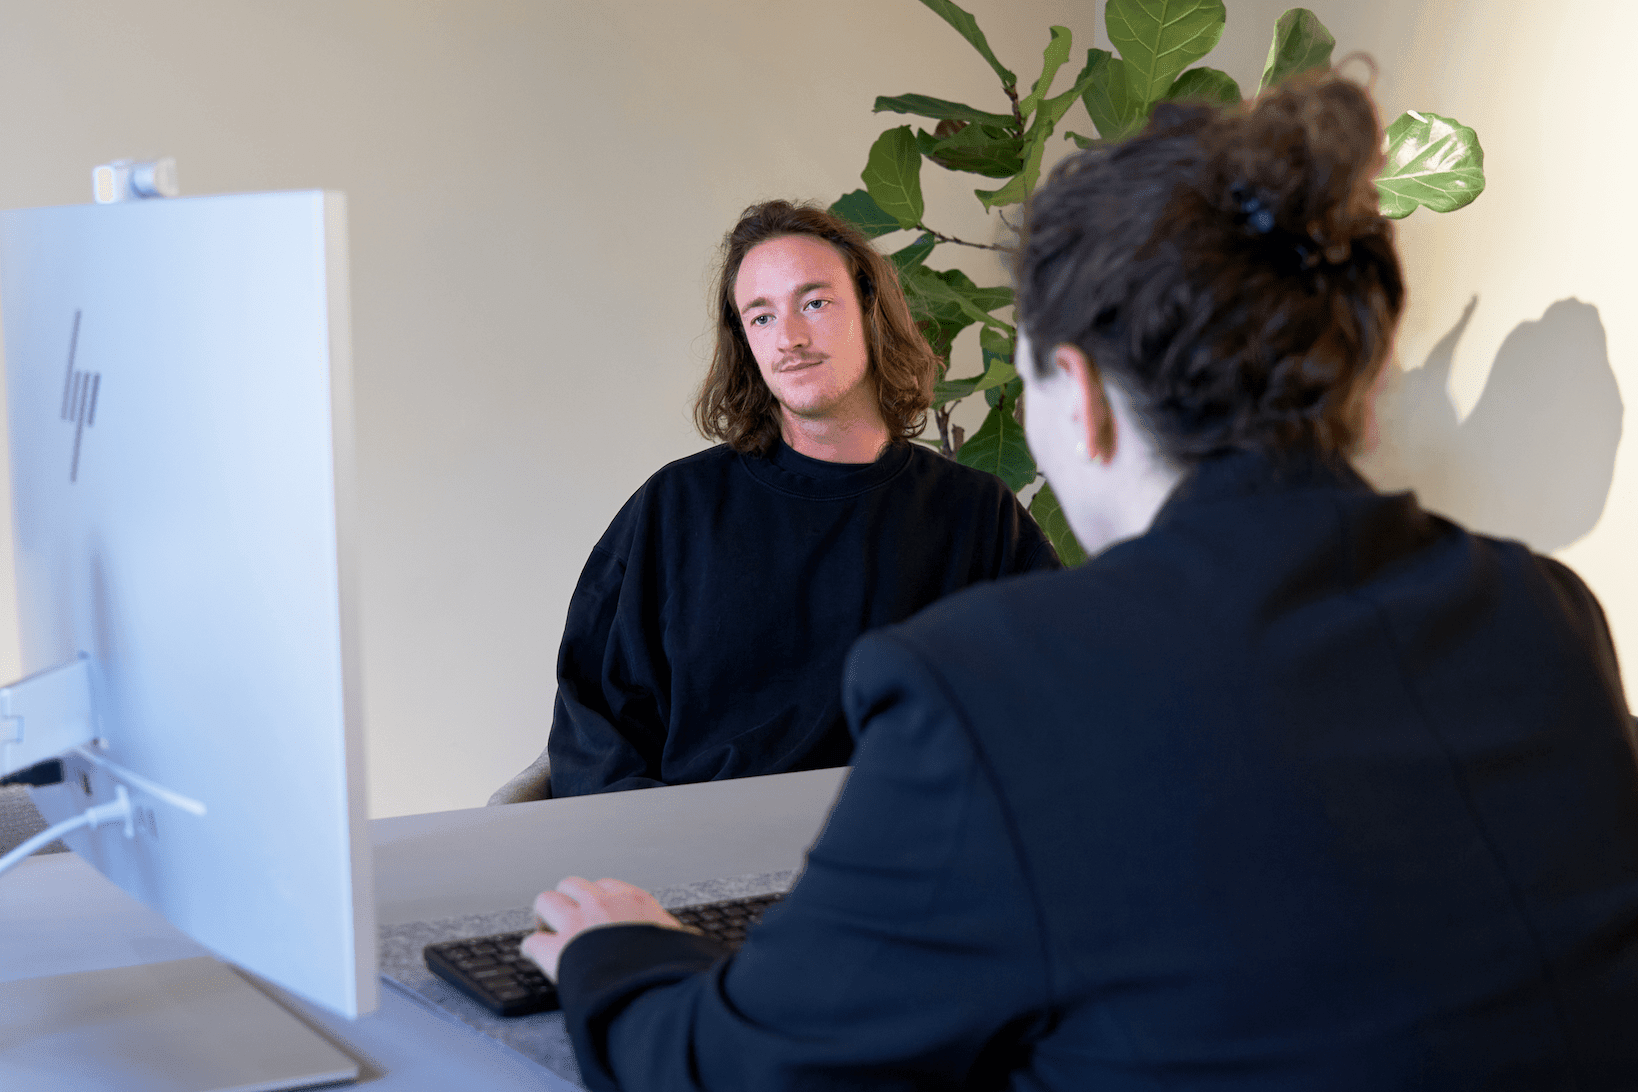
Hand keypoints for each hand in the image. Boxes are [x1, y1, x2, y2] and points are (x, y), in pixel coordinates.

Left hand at [519, 876, 685, 980]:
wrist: (653, 987)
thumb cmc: (671, 967)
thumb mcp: (682, 942)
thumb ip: (674, 937)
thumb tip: (691, 942)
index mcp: (634, 900)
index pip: (606, 886)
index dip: (597, 900)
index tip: (596, 913)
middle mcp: (603, 903)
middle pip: (572, 885)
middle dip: (566, 901)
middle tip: (566, 920)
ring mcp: (578, 923)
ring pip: (546, 900)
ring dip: (545, 916)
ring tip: (547, 932)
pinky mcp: (557, 949)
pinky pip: (531, 942)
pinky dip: (532, 949)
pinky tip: (536, 957)